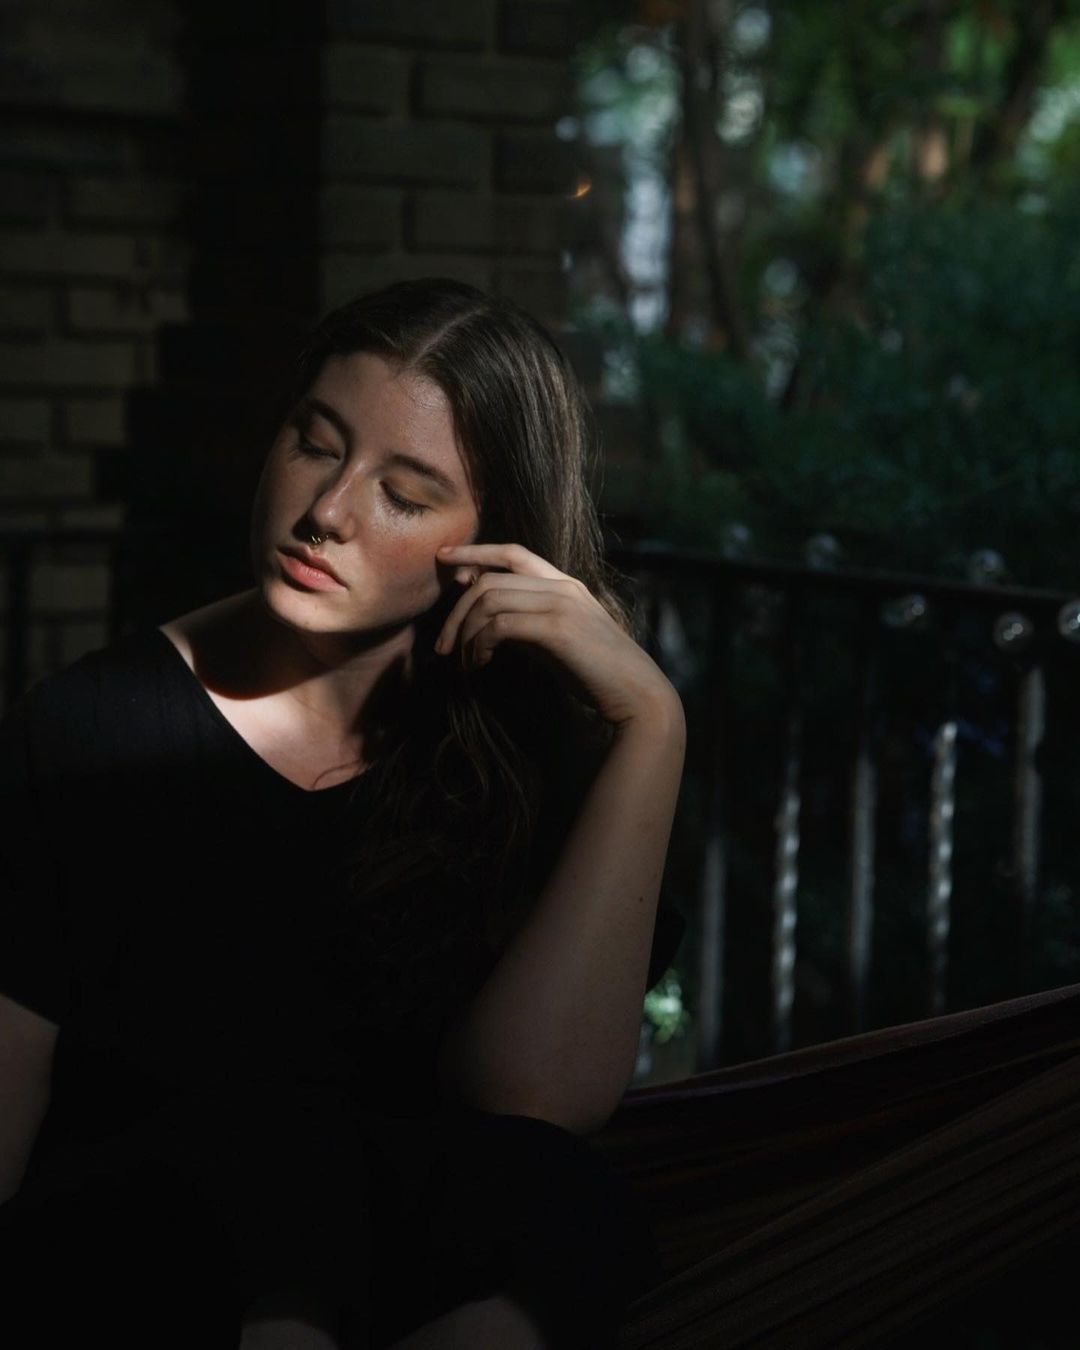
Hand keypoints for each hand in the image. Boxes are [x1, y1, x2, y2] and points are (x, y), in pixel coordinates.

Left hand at [434, 542, 682, 730]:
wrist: (637, 695)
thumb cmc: (595, 673)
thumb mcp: (554, 642)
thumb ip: (525, 623)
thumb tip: (485, 620)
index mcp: (564, 584)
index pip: (512, 552)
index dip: (475, 551)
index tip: (444, 558)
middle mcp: (562, 586)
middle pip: (489, 579)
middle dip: (457, 611)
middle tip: (442, 646)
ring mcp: (561, 604)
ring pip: (489, 599)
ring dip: (465, 633)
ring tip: (462, 662)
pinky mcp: (558, 628)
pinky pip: (500, 624)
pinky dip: (480, 644)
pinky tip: (480, 664)